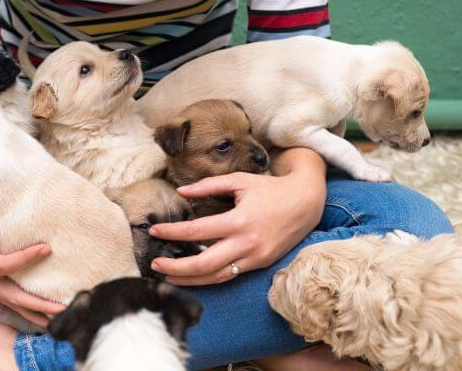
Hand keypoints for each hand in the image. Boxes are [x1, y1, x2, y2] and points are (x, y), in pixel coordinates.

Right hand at [0, 205, 64, 326]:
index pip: (4, 265)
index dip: (25, 258)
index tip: (46, 249)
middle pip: (14, 297)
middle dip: (38, 303)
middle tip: (62, 308)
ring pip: (15, 304)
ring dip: (37, 311)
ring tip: (62, 316)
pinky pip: (12, 301)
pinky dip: (29, 309)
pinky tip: (46, 315)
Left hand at [149, 149, 326, 285]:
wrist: (307, 203)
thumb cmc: (270, 189)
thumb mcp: (240, 180)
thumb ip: (208, 185)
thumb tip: (180, 191)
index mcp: (239, 221)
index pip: (197, 231)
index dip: (172, 233)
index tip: (153, 231)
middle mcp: (247, 244)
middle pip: (204, 264)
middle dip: (175, 268)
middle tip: (154, 264)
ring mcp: (254, 258)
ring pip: (216, 278)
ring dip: (189, 281)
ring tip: (167, 278)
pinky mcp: (259, 265)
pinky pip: (229, 276)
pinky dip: (208, 279)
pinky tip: (191, 277)